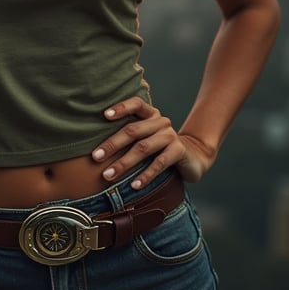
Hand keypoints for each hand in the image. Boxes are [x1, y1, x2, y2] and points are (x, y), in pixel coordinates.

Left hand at [92, 97, 216, 185]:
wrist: (193, 157)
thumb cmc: (160, 148)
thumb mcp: (146, 138)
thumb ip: (128, 137)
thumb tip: (96, 149)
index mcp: (151, 114)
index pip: (136, 104)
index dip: (121, 108)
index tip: (104, 115)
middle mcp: (161, 122)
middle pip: (133, 130)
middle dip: (112, 144)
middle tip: (95, 157)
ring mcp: (170, 135)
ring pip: (143, 148)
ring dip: (124, 163)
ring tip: (108, 175)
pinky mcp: (179, 151)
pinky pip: (159, 163)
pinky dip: (145, 175)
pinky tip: (134, 185)